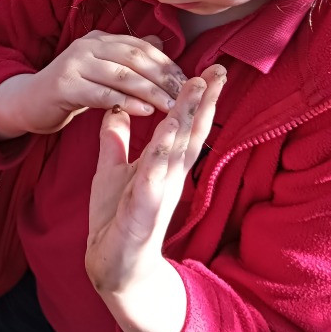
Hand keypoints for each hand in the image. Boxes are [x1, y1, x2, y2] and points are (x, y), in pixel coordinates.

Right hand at [0, 31, 186, 139]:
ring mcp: (74, 63)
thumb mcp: (102, 70)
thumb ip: (127, 58)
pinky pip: (102, 93)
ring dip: (150, 92)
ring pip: (121, 75)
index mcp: (99, 38)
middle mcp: (87, 45)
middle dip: (164, 77)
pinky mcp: (64, 86)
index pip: (141, 47)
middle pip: (135, 58)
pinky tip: (144, 112)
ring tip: (171, 106)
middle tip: (186, 95)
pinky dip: (126, 102)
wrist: (29, 103)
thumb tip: (160, 42)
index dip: (167, 63)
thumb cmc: (72, 89)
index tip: (189, 82)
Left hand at [85, 65, 225, 331]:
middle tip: (219, 69)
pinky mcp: (146, 206)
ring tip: (197, 88)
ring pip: (178, 147)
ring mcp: (161, 189)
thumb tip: (116, 107)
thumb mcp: (112, 168)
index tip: (209, 70)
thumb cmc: (116, 216)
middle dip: (205, 100)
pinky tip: (167, 132)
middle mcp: (169, 174)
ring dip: (188, 118)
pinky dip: (161, 152)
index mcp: (164, 164)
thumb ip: (116, 139)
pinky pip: (155, 173)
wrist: (111, 262)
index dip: (198, 98)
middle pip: (192, 131)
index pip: (186, 125)